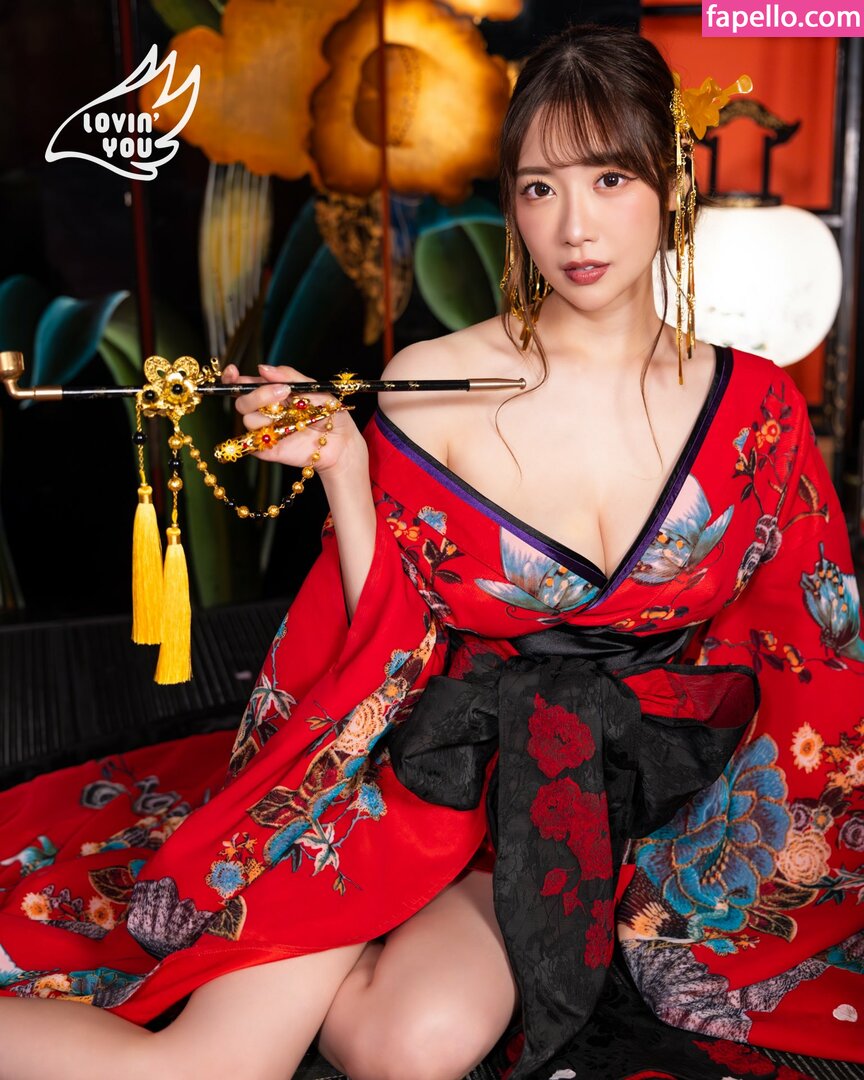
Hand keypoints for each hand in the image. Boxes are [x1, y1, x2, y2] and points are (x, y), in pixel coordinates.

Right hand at [221, 363, 366, 479]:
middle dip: (258, 395)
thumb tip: (263, 369)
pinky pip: (253, 444)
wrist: (341, 441)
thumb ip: (288, 376)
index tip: (232, 371)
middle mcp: (265, 411)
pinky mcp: (268, 450)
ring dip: (266, 415)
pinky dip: (263, 437)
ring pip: (248, 420)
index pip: (243, 384)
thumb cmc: (329, 412)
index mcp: (271, 393)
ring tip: (290, 415)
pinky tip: (283, 432)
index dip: (232, 378)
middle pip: (242, 402)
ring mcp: (266, 431)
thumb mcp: (312, 387)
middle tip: (283, 392)